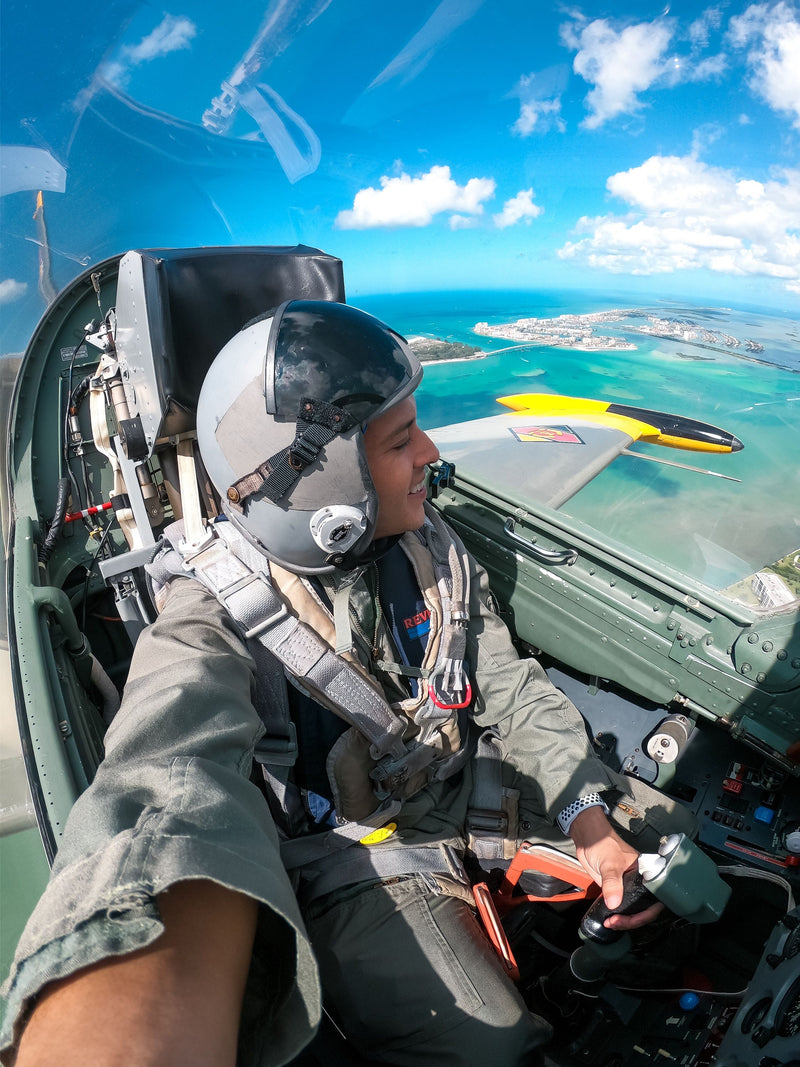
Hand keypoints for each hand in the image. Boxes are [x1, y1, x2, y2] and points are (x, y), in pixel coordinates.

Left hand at [569, 806, 663, 930]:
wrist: (587, 838)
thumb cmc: (603, 843)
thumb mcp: (610, 863)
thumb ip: (612, 883)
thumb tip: (614, 903)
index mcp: (646, 874)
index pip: (655, 900)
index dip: (646, 914)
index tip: (631, 919)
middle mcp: (640, 882)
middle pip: (645, 909)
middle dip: (633, 920)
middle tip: (616, 922)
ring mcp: (628, 886)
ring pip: (634, 910)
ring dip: (625, 920)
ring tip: (611, 923)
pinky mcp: (617, 889)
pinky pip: (622, 906)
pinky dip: (618, 915)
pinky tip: (610, 920)